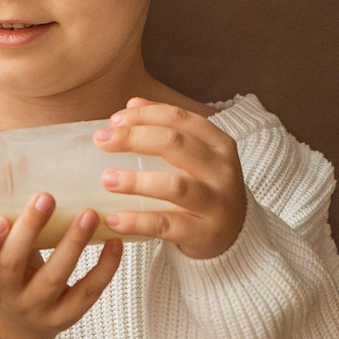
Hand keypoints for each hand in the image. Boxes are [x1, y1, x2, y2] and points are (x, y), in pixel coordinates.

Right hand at [0, 191, 122, 338]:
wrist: (18, 323)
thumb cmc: (6, 269)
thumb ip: (1, 209)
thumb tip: (13, 162)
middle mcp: (4, 296)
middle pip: (12, 265)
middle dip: (30, 230)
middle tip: (46, 197)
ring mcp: (35, 309)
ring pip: (54, 278)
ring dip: (72, 244)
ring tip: (89, 214)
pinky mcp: (65, 318)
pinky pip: (86, 293)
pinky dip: (103, 268)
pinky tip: (114, 243)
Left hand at [95, 98, 245, 259]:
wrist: (237, 233)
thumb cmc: (207, 188)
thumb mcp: (197, 156)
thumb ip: (169, 129)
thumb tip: (131, 104)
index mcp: (218, 144)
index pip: (180, 119)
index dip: (145, 115)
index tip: (114, 120)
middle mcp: (221, 169)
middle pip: (175, 145)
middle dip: (134, 138)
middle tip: (101, 140)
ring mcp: (215, 202)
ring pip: (173, 186)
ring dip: (135, 180)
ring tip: (106, 179)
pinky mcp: (203, 232)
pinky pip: (166, 224)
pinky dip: (136, 221)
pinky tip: (112, 219)